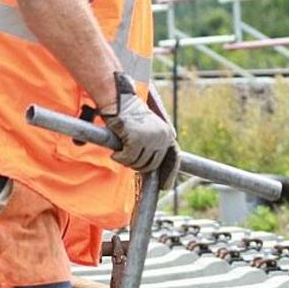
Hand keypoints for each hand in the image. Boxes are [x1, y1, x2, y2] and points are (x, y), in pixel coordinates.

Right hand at [101, 73, 179, 190]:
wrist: (118, 100)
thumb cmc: (129, 115)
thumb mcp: (146, 130)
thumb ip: (152, 146)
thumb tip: (152, 169)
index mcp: (167, 134)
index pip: (173, 158)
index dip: (169, 175)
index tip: (165, 187)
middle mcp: (162, 136)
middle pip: (153, 165)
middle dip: (139, 165)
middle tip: (127, 159)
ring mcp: (150, 138)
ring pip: (139, 164)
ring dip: (127, 161)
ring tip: (120, 151)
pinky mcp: (136, 140)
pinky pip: (128, 158)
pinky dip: (120, 158)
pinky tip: (115, 152)